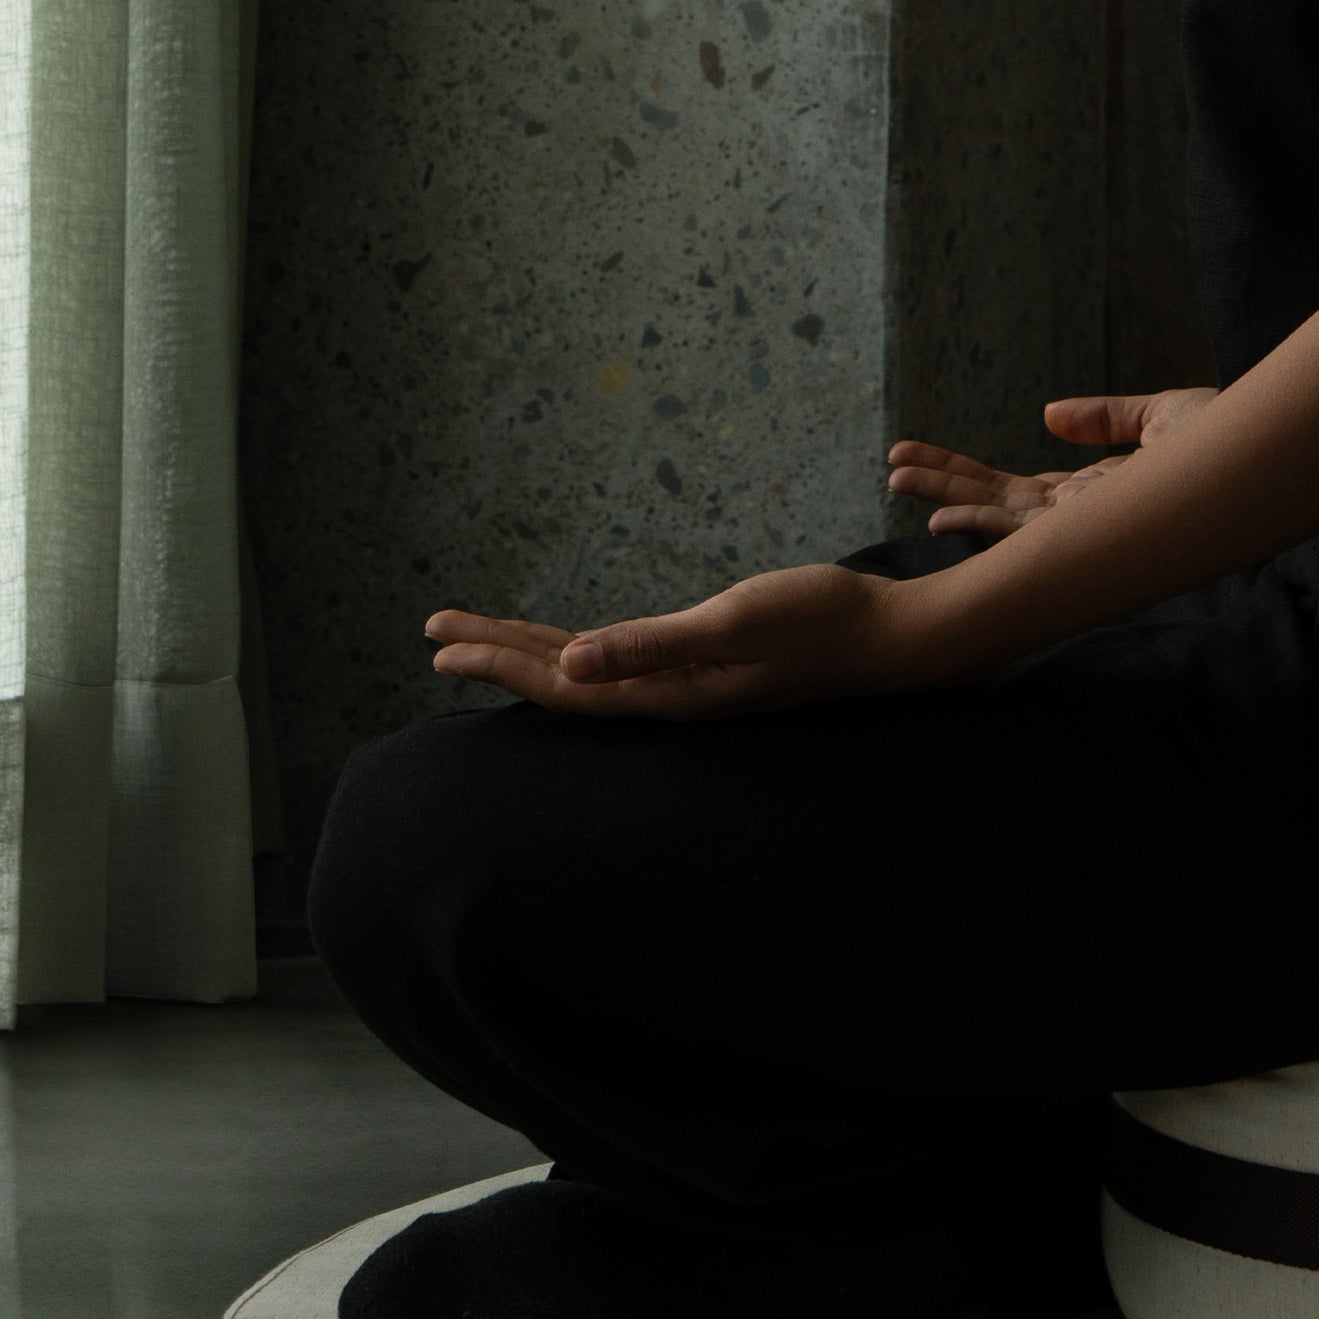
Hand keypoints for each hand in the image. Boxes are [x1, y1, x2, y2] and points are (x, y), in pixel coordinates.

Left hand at [424, 557, 930, 718]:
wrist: (885, 635)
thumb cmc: (817, 621)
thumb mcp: (732, 623)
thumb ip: (652, 647)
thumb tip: (573, 665)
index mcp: (665, 693)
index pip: (560, 683)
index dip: (497, 664)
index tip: (441, 645)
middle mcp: (666, 697)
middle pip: (561, 680)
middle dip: (496, 657)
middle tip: (433, 631)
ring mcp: (685, 685)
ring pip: (587, 670)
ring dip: (530, 653)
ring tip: (479, 639)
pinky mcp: (704, 664)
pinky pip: (619, 661)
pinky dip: (579, 650)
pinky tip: (569, 646)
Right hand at [884, 387, 1221, 536]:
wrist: (1269, 458)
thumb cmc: (1232, 444)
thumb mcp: (1163, 416)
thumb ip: (1106, 418)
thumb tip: (1047, 414)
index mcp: (1094, 494)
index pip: (1017, 490)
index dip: (969, 476)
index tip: (921, 460)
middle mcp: (1082, 517)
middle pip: (996, 504)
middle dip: (944, 487)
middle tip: (891, 469)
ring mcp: (1085, 527)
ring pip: (999, 519)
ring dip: (947, 501)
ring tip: (896, 482)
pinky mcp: (1093, 530)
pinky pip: (1025, 534)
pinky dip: (980, 530)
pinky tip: (941, 522)